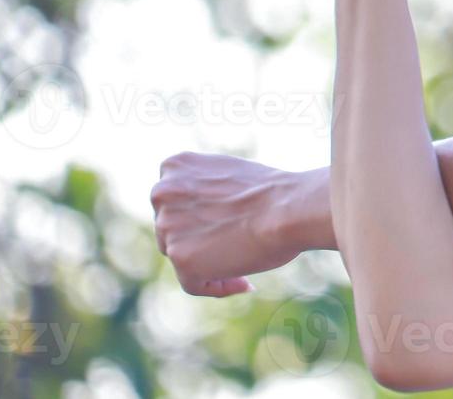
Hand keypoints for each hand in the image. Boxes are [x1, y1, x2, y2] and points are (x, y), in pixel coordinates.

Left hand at [151, 151, 308, 296]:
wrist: (290, 208)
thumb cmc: (275, 193)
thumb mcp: (231, 176)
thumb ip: (206, 192)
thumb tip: (204, 219)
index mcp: (176, 166)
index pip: (175, 203)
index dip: (200, 219)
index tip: (228, 227)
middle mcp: (162, 192)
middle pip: (172, 231)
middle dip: (201, 242)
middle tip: (238, 247)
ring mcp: (167, 226)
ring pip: (182, 258)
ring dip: (211, 265)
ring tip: (246, 265)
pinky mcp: (180, 256)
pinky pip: (193, 284)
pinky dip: (218, 287)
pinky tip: (246, 282)